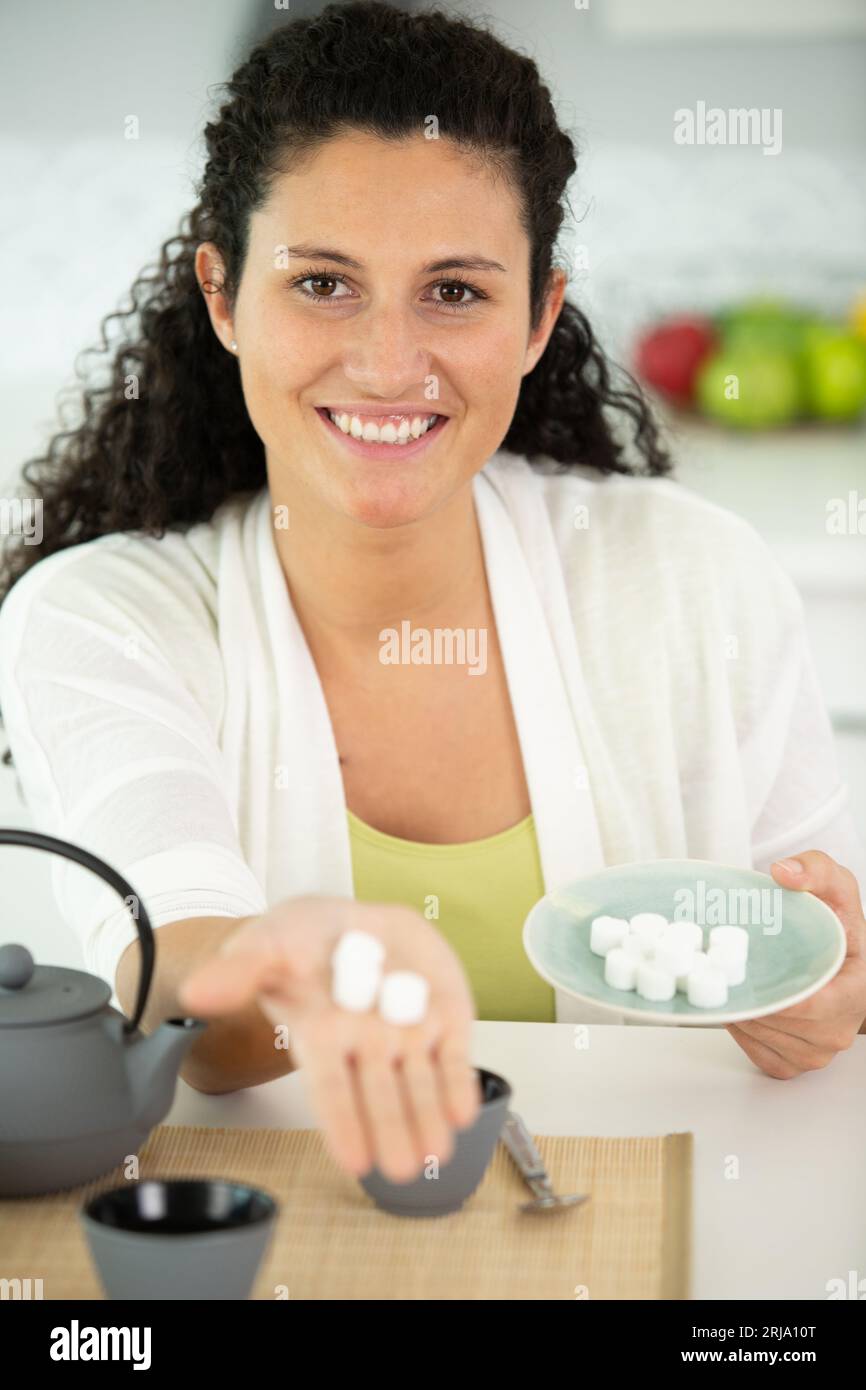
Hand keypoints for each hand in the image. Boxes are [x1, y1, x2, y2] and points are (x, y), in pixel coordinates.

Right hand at [177, 895, 480, 1180]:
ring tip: (437, 1152)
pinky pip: (453, 1053)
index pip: (330, 1086)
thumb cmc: (300, 944)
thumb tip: (196, 992)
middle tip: (400, 1169)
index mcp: (321, 1034)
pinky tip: (465, 1110)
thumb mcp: (266, 947)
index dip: (342, 1121)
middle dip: (392, 1128)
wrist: (346, 921)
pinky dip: (458, 1080)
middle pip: (380, 1093)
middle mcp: (366, 1042)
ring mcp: (407, 1030)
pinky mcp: (443, 1013)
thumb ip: (238, 972)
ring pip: (420, 1081)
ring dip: (429, 1115)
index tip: (353, 1160)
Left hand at [726, 851, 865, 1077]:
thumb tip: (784, 873)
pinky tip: (737, 1004)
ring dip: (742, 1014)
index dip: (780, 996)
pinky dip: (742, 1032)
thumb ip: (815, 869)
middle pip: (783, 1025)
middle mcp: (839, 1029)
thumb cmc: (838, 926)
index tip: (748, 976)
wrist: (834, 955)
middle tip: (719, 971)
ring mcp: (816, 1052)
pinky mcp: (793, 1062)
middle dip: (751, 998)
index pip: (817, 1008)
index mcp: (857, 992)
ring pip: (765, 1039)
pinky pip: (758, 1053)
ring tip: (725, 983)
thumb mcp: (834, 885)